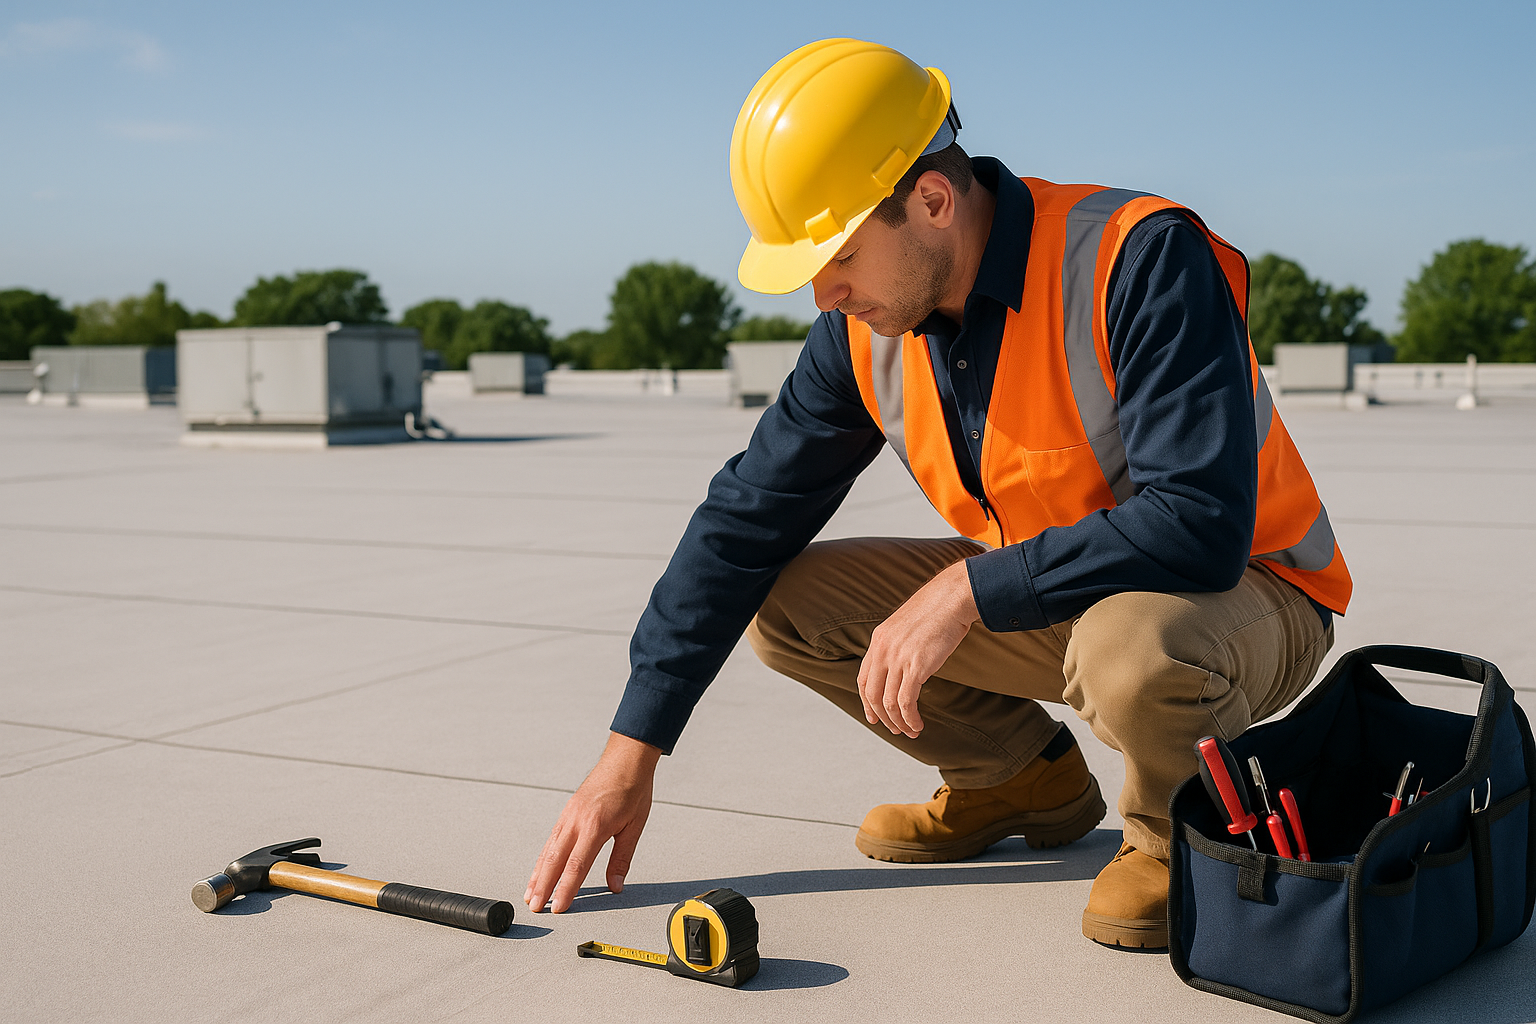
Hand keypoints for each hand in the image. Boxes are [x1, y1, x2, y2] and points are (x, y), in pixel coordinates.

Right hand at [525, 731, 661, 912]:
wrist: (626, 760)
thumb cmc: (633, 790)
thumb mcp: (634, 827)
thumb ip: (622, 858)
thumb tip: (616, 886)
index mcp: (595, 826)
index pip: (577, 865)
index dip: (565, 889)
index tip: (559, 907)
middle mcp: (577, 821)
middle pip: (554, 860)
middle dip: (543, 886)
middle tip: (534, 907)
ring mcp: (569, 815)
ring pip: (548, 850)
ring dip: (537, 874)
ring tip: (529, 894)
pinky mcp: (567, 812)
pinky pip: (551, 839)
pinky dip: (542, 857)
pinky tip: (539, 869)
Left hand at [857, 559, 979, 738]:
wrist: (952, 598)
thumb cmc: (936, 610)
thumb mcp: (906, 626)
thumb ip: (898, 645)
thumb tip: (902, 668)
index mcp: (878, 640)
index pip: (863, 679)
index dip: (866, 702)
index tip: (874, 717)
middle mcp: (883, 650)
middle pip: (873, 695)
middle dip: (883, 718)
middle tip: (895, 730)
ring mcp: (898, 658)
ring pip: (889, 702)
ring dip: (899, 722)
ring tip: (911, 731)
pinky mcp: (917, 666)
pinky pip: (906, 702)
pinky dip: (910, 718)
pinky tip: (918, 724)